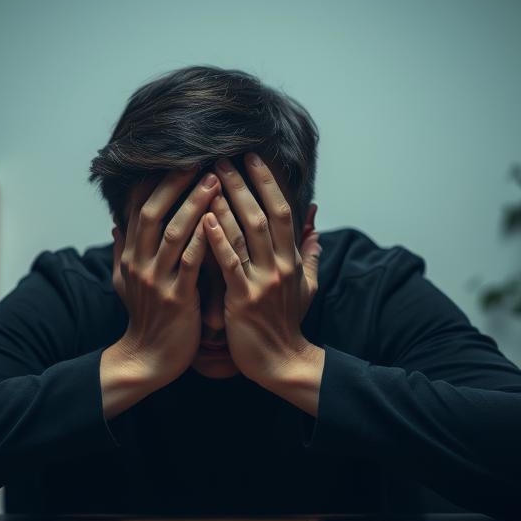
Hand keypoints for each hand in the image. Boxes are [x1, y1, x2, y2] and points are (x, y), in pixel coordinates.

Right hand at [110, 168, 221, 387]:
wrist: (148, 360)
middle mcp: (139, 264)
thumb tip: (116, 222)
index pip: (138, 208)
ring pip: (174, 233)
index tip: (174, 157)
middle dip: (174, 184)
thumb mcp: (125, 283)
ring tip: (215, 180)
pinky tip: (219, 222)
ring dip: (194, 204)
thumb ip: (122, 251)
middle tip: (197, 159)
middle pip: (152, 213)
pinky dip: (204, 240)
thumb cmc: (145, 319)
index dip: (154, 182)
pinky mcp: (177, 298)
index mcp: (130, 256)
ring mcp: (157, 280)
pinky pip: (191, 263)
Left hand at [203, 152, 321, 384]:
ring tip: (210, 177)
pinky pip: (229, 264)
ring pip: (246, 234)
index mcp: (292, 260)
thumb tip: (316, 232)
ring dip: (228, 202)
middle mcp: (280, 266)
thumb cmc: (287, 324)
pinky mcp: (243, 300)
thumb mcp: (307, 287)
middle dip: (243, 184)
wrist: (281, 363)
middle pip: (263, 214)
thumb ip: (309, 257)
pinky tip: (205, 218)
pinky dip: (218, 240)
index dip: (268, 183)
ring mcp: (262, 282)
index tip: (252, 158)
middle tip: (222, 158)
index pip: (283, 211)